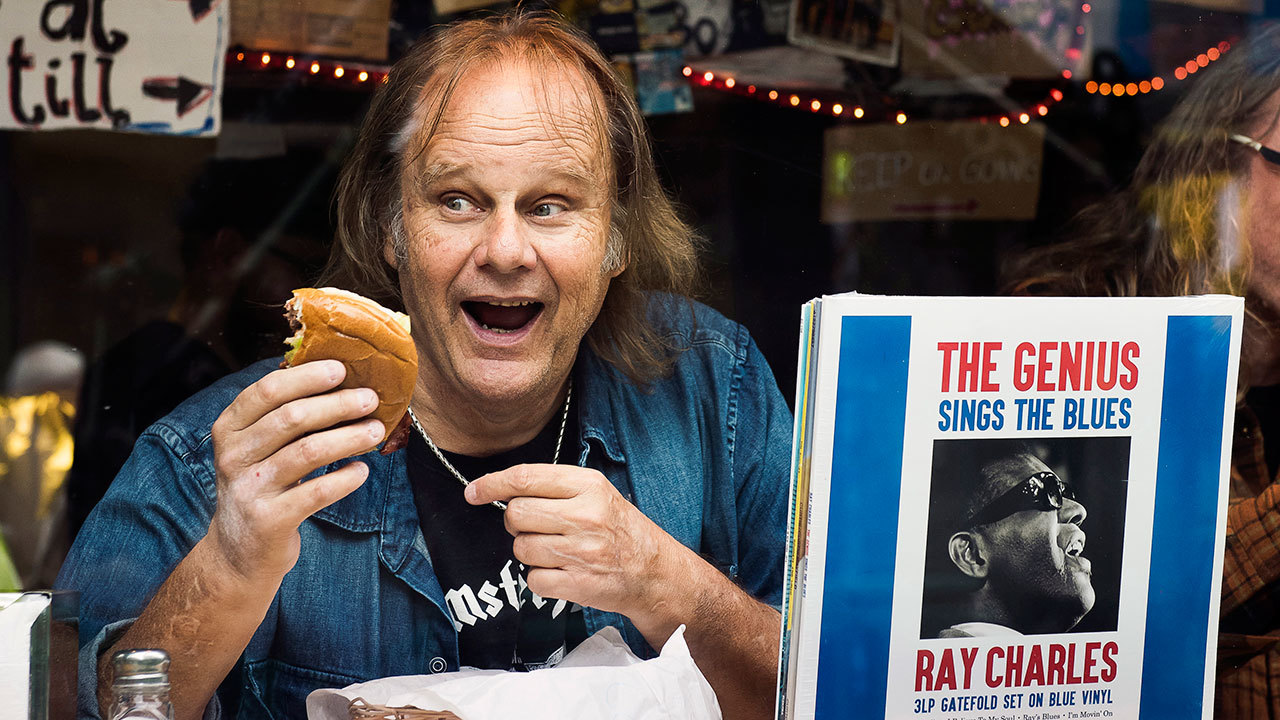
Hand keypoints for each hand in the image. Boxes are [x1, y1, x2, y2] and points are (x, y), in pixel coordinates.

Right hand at [207, 360, 384, 582]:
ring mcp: (249, 489)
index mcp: (229, 429)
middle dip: (337, 404)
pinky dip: (345, 478)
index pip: (266, 391)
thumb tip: (339, 380)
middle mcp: (233, 456)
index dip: (306, 377)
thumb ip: (283, 417)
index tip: (342, 369)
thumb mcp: (257, 449)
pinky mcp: (268, 521)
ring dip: (349, 437)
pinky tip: (362, 470)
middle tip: (371, 399)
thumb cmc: (261, 486)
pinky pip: (316, 493)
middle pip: (292, 418)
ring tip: (377, 431)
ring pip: (308, 452)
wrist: (238, 552)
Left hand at [465, 465, 691, 624]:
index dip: (491, 484)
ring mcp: (582, 552)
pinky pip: (533, 579)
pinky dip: (540, 578)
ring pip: (521, 548)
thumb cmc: (620, 530)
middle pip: (516, 513)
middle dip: (516, 522)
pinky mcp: (578, 584)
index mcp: (588, 486)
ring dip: (530, 551)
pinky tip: (561, 572)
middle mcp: (585, 516)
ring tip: (556, 551)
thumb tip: (503, 488)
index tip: (473, 492)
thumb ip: (557, 487)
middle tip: (536, 527)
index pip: (525, 478)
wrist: (655, 572)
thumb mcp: (598, 494)